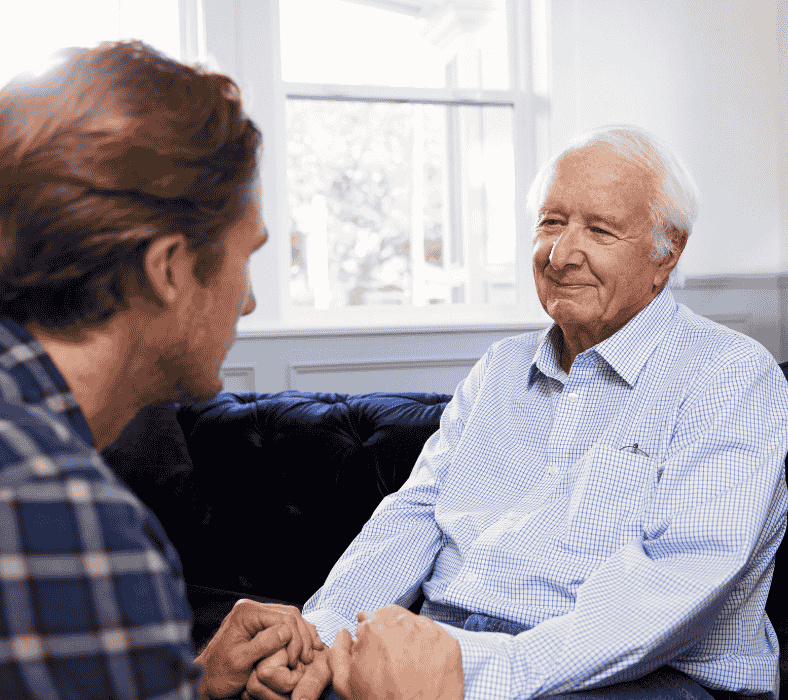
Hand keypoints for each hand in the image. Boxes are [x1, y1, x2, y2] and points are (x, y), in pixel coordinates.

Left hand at [196, 599, 323, 699]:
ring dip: (302, 637)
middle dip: (302, 637)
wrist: (208, 680)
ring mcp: (257, 616)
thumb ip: (263, 644)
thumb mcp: (240, 661)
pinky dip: (297, 637)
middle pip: (289, 615)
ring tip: (309, 655)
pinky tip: (304, 648)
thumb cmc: (219, 673)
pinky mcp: (261, 625)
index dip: (295, 638)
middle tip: (308, 658)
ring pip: (290, 619)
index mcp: (246, 613)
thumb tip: (287, 632)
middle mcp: (252, 609)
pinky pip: (285, 625)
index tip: (298, 660)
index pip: (282, 618)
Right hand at [330, 604, 462, 699]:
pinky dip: (429, 646)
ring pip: (414, 624)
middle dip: (388, 631)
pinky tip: (423, 664)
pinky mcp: (449, 643)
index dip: (369, 636)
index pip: (369, 619)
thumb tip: (344, 633)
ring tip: (407, 660)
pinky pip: (436, 636)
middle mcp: (402, 623)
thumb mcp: (345, 684)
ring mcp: (428, 632)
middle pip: (391, 617)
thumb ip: (339, 653)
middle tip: (390, 655)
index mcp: (373, 628)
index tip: (374, 649)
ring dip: (408, 635)